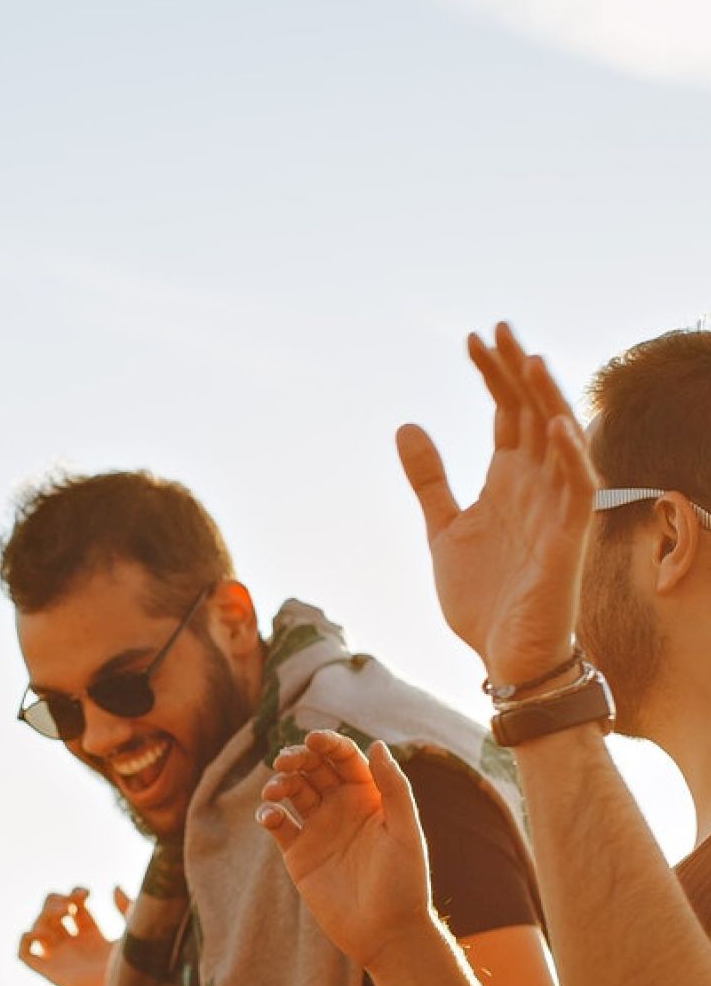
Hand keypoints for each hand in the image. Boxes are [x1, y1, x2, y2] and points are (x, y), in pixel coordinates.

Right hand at [17, 885, 131, 985]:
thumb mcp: (133, 928)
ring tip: (64, 913)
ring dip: (44, 914)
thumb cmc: (136, 965)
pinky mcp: (51, 972)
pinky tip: (43, 931)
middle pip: (51, 915)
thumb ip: (125, 907)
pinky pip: (25, 954)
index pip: (74, 909)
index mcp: (93, 937)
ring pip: (37, 929)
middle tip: (70, 903)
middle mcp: (74, 947)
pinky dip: (25, 939)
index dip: (75, 895)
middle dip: (56, 901)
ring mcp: (61, 958)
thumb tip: (114, 887)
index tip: (86, 894)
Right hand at [255, 733, 432, 970]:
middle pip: (313, 768)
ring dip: (279, 783)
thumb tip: (377, 744)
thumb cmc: (405, 883)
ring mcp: (318, 829)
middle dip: (297, 758)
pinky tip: (270, 816)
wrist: (385, 934)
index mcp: (370, 796)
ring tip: (275, 791)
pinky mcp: (298, 853)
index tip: (313, 739)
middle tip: (285, 761)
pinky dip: (268, 814)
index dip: (328, 743)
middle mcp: (342, 807)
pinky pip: (277, 824)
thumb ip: (394, 788)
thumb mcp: (406, 832)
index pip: (345, 758)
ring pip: (292, 791)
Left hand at [398, 322, 600, 684]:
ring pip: (559, 442)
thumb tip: (406, 425)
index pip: (507, 412)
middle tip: (497, 329)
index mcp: (509, 480)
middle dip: (516, 372)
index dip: (492, 375)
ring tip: (527, 360)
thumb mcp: (443, 529)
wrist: (505, 656)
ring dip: (546, 401)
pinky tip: (556, 426)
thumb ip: (430, 479)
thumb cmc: (483, 597)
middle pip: (533, 414)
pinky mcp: (568, 540)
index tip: (471, 338)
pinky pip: (578, 491)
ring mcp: (555, 509)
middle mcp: (537, 485)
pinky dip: (571, 457)